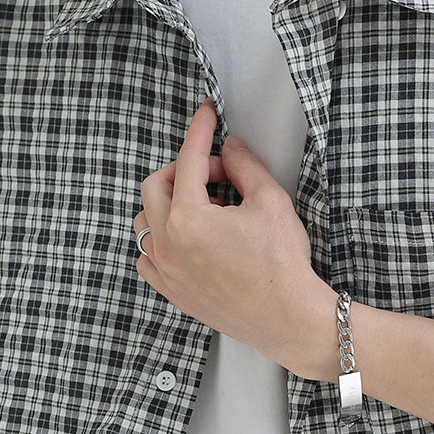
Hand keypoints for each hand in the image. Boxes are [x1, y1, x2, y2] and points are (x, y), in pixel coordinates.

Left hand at [134, 97, 336, 376]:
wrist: (288, 318)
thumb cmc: (282, 266)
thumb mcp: (271, 202)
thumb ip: (245, 167)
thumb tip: (230, 149)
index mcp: (189, 219)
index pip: (188, 160)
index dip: (200, 131)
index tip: (206, 115)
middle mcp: (169, 245)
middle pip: (155, 186)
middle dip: (184, 170)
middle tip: (216, 174)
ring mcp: (167, 272)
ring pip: (145, 222)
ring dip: (167, 205)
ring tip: (204, 209)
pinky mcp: (174, 293)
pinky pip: (148, 259)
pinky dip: (161, 242)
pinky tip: (187, 240)